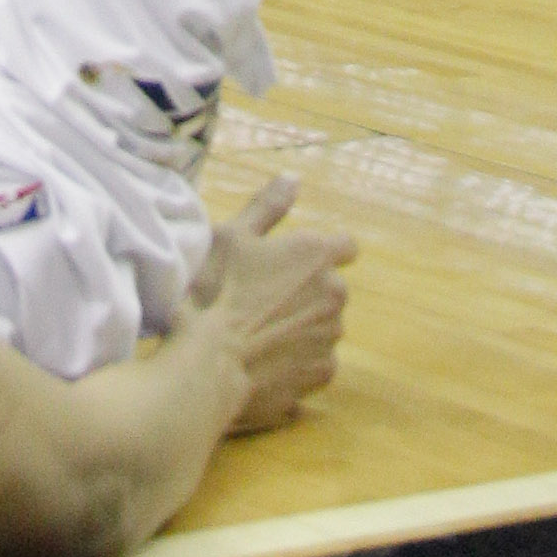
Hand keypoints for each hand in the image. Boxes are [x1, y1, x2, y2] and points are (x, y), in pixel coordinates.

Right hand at [191, 176, 352, 432]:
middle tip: (265, 297)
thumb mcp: (233, 234)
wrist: (210, 362)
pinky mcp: (321, 376)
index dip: (321, 251)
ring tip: (263, 331)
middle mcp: (335, 296)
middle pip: (330, 288)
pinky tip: (268, 359)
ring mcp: (330, 339)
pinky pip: (316, 361)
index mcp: (317, 256)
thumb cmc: (218, 289)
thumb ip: (269, 205)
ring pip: (323, 325)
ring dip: (304, 326)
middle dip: (308, 290)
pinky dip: (298, 360)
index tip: (294, 261)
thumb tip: (294, 179)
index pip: (345, 245)